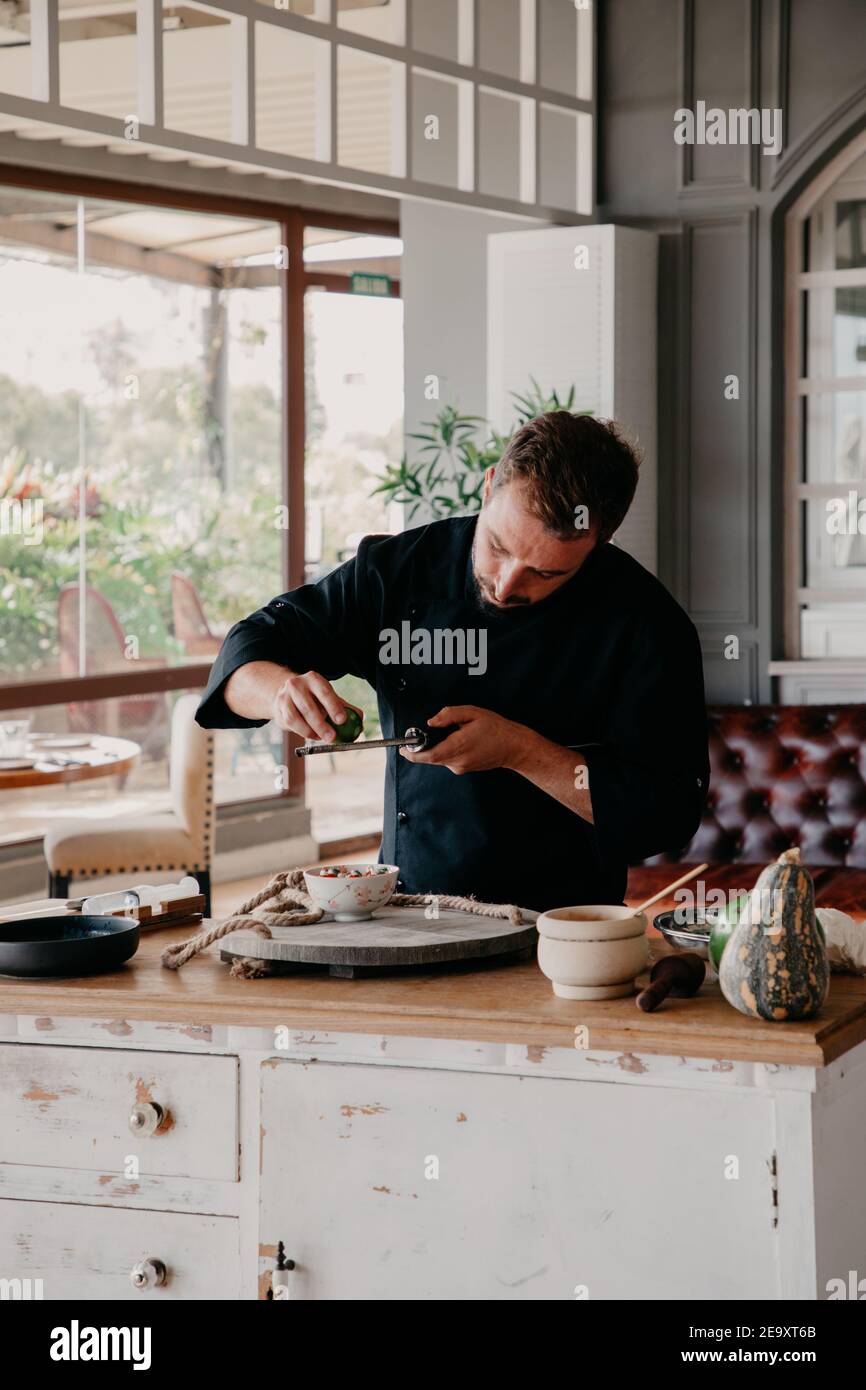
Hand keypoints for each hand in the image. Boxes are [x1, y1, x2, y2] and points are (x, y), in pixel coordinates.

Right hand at [271, 670, 362, 742]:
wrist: (286, 694)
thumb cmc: (313, 697)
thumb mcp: (328, 697)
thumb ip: (344, 707)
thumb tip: (360, 718)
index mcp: (313, 679)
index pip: (324, 692)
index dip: (333, 706)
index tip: (342, 721)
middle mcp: (296, 685)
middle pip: (308, 706)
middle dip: (321, 724)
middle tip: (332, 737)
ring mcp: (284, 697)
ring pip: (295, 717)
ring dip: (310, 731)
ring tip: (322, 737)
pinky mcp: (278, 709)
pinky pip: (290, 724)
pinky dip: (302, 732)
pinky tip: (312, 735)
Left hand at [399, 705, 530, 774]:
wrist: (513, 747)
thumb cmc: (495, 728)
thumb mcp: (472, 713)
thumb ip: (448, 714)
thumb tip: (431, 722)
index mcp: (458, 746)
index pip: (428, 756)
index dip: (412, 754)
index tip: (402, 748)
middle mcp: (458, 761)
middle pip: (430, 758)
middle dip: (421, 748)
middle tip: (418, 737)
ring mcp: (460, 767)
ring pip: (438, 758)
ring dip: (436, 747)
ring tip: (450, 734)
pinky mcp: (463, 769)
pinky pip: (447, 760)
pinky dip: (445, 750)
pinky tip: (458, 740)